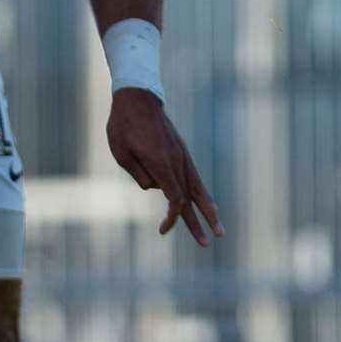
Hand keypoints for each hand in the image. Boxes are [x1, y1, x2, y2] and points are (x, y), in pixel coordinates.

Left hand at [106, 89, 222, 246]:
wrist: (137, 98)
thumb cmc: (123, 125)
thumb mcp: (122, 153)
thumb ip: (139, 175)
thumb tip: (156, 187)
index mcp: (161, 163)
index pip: (175, 200)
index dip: (173, 218)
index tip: (163, 230)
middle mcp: (176, 161)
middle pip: (191, 198)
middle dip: (198, 223)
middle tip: (207, 243)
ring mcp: (181, 155)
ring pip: (198, 188)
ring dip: (208, 209)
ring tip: (218, 227)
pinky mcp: (181, 151)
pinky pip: (194, 176)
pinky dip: (202, 192)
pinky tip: (208, 202)